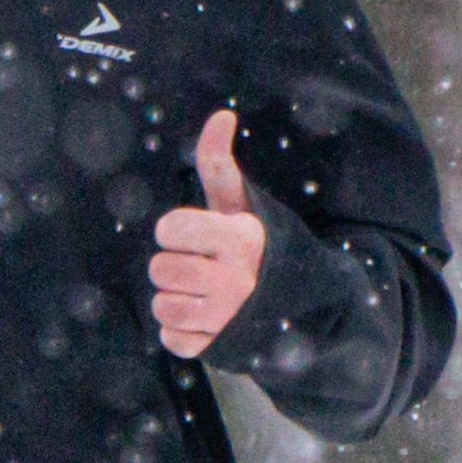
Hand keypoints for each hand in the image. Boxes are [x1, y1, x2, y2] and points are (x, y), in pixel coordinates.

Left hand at [150, 108, 265, 357]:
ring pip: (161, 305)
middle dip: (174, 265)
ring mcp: (226, 318)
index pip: (170, 227)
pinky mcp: (219, 348)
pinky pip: (172, 340)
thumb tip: (221, 114)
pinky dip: (181, 332)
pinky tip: (202, 319)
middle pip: (159, 268)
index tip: (196, 235)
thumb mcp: (242, 204)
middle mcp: (233, 280)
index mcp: (239, 239)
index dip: (176, 229)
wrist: (302, 303)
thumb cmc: (259, 244)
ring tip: (200, 292)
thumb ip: (219, 163)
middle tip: (200, 266)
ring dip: (175, 299)